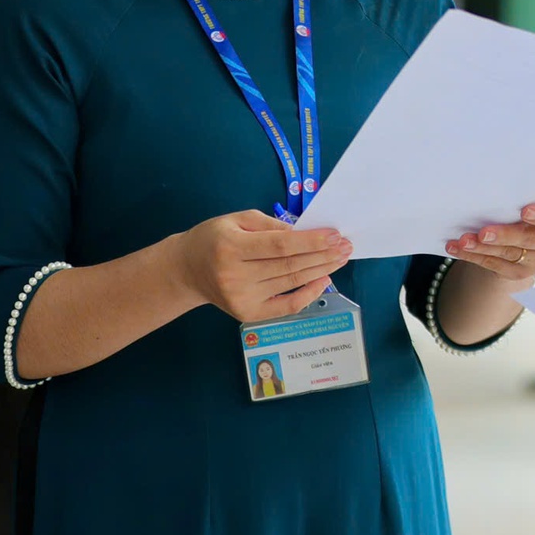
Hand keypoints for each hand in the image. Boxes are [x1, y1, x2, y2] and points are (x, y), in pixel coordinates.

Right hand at [174, 210, 350, 322]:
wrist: (187, 270)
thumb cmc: (214, 238)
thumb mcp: (237, 220)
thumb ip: (271, 225)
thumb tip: (305, 232)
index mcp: (231, 248)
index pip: (280, 246)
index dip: (310, 241)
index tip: (335, 235)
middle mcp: (235, 276)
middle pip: (289, 266)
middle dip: (323, 255)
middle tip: (347, 246)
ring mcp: (242, 299)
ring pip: (291, 283)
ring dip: (322, 270)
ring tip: (341, 258)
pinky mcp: (248, 314)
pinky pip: (286, 305)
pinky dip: (308, 293)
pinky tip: (324, 279)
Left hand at [447, 200, 534, 283]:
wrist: (526, 232)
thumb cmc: (527, 205)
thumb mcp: (531, 198)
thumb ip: (520, 196)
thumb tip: (491, 187)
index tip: (525, 211)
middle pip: (529, 240)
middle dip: (504, 236)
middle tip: (483, 232)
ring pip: (509, 254)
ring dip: (482, 248)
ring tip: (463, 240)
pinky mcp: (520, 273)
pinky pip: (495, 265)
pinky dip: (474, 256)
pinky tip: (458, 248)